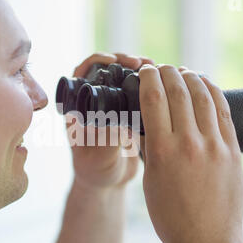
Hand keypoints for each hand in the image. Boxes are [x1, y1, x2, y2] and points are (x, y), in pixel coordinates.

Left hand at [67, 53, 153, 190]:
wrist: (110, 182)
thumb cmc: (96, 172)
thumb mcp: (99, 158)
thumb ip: (107, 141)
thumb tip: (122, 122)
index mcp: (79, 109)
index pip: (81, 74)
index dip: (95, 62)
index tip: (113, 61)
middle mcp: (94, 103)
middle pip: (105, 70)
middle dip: (123, 60)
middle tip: (140, 62)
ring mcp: (113, 107)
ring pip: (124, 77)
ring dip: (140, 70)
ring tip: (156, 68)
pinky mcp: (130, 112)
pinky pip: (139, 92)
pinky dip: (150, 84)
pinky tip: (164, 83)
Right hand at [138, 64, 242, 242]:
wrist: (206, 240)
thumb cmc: (172, 216)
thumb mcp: (150, 181)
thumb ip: (151, 149)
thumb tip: (150, 125)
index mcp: (163, 151)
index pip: (154, 100)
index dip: (149, 78)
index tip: (146, 70)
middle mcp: (189, 143)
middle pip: (179, 92)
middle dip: (168, 73)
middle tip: (162, 67)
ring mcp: (214, 145)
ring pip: (203, 97)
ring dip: (191, 78)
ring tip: (183, 72)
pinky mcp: (232, 151)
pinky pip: (223, 112)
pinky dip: (213, 93)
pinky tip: (206, 85)